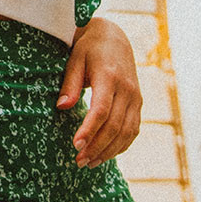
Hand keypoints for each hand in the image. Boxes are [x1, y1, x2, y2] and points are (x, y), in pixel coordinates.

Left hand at [56, 17, 141, 168]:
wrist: (114, 38)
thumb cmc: (89, 49)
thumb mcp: (75, 59)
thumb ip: (70, 84)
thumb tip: (62, 107)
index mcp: (110, 76)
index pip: (101, 110)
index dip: (89, 130)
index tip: (75, 145)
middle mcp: (127, 89)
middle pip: (114, 126)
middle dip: (97, 147)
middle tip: (79, 161)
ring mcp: (136, 97)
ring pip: (126, 132)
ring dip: (109, 151)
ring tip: (89, 163)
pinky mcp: (138, 103)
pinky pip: (133, 130)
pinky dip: (121, 145)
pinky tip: (106, 154)